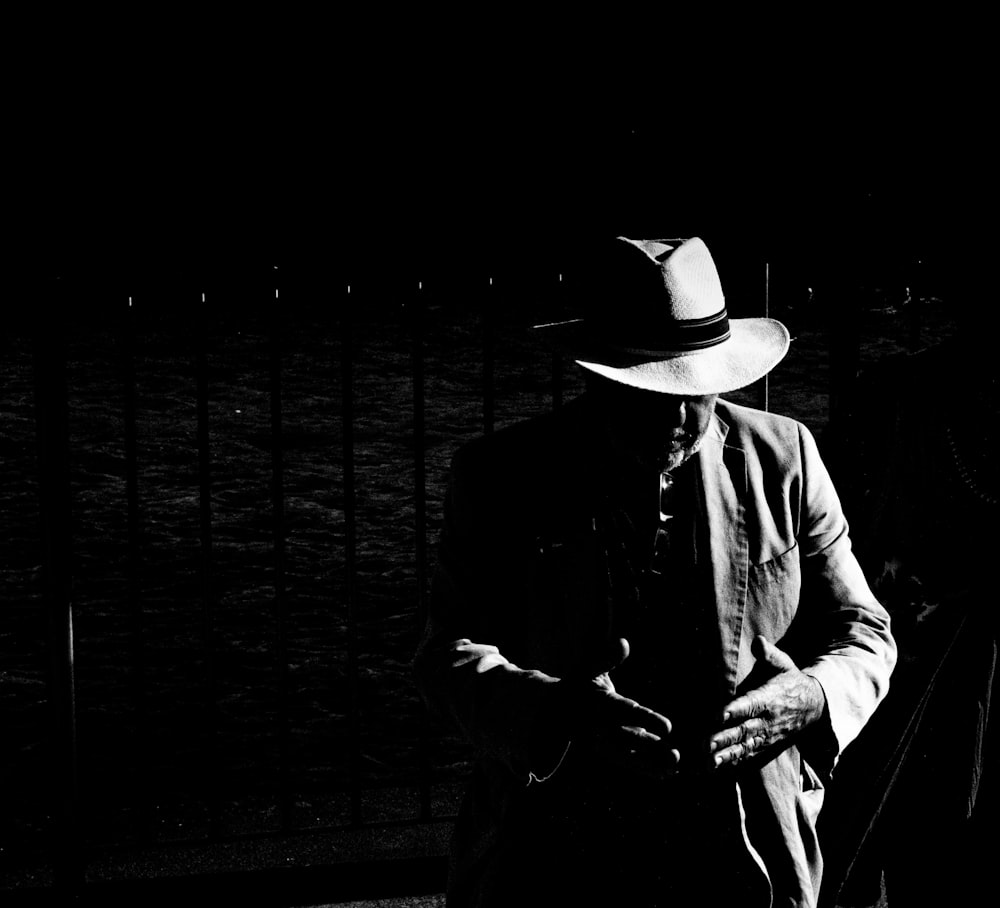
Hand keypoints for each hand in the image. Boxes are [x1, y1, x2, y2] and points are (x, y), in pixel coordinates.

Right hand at [564, 638, 678, 780]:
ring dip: (652, 763)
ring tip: (675, 765)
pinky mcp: (607, 750)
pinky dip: (646, 768)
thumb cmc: (575, 685)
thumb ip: (606, 658)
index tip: (668, 727)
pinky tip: (667, 773)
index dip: (646, 719)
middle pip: (629, 739)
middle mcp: (599, 727)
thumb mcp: (587, 668)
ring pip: (629, 755)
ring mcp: (603, 742)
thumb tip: (623, 643)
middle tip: (675, 755)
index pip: (625, 712)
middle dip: (652, 748)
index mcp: (598, 705)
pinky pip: (627, 761)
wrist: (553, 711)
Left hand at [708, 635, 825, 769]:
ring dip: (727, 754)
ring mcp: (767, 735)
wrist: (814, 706)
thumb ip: (769, 654)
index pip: (751, 704)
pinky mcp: (766, 746)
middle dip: (725, 738)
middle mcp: (767, 719)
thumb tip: (758, 641)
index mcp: (769, 697)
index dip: (736, 709)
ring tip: (709, 761)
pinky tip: (718, 767)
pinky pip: (750, 755)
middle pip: (744, 730)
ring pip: (745, 747)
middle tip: (706, 743)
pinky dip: (734, 762)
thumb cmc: (790, 679)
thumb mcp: (783, 663)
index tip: (720, 714)